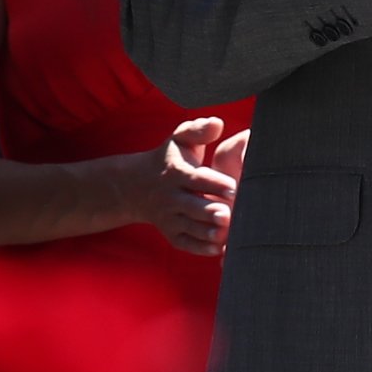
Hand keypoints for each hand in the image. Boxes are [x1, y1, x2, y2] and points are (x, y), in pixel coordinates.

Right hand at [144, 116, 245, 254]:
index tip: (233, 186)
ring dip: (207, 232)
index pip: (196, 179)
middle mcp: (171, 197)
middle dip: (210, 211)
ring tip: (225, 233)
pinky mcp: (171, 234)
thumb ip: (198, 129)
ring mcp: (170, 217)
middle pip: (192, 206)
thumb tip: (217, 123)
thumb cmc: (170, 158)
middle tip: (228, 214)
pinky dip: (200, 248)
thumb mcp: (180, 139)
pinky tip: (218, 248)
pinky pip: (185, 243)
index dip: (214, 183)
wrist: (138, 186)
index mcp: (176, 172)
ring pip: (190, 227)